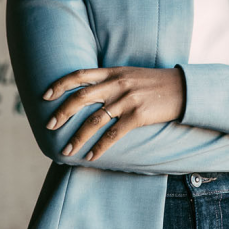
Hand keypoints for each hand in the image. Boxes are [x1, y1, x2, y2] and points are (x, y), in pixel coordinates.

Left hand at [42, 66, 184, 161]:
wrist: (183, 89)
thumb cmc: (155, 83)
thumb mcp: (131, 74)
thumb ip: (111, 80)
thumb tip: (89, 92)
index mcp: (114, 72)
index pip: (80, 75)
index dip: (60, 84)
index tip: (46, 96)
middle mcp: (117, 84)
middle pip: (81, 97)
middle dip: (62, 112)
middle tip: (50, 126)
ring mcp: (127, 100)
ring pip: (94, 120)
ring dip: (77, 137)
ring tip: (66, 151)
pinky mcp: (137, 116)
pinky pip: (113, 134)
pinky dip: (99, 147)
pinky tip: (91, 157)